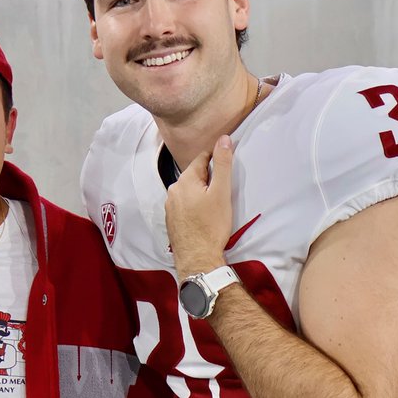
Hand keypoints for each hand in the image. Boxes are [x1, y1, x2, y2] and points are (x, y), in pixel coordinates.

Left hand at [165, 135, 234, 278]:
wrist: (197, 258)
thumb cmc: (211, 226)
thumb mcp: (221, 192)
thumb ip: (223, 164)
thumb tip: (224, 138)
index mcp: (184, 181)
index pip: (202, 158)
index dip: (216, 157)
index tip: (228, 160)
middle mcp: (173, 191)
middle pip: (195, 175)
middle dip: (209, 176)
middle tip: (224, 186)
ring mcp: (170, 207)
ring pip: (189, 191)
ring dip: (201, 191)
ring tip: (215, 202)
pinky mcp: (172, 221)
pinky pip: (184, 205)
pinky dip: (194, 204)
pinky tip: (204, 214)